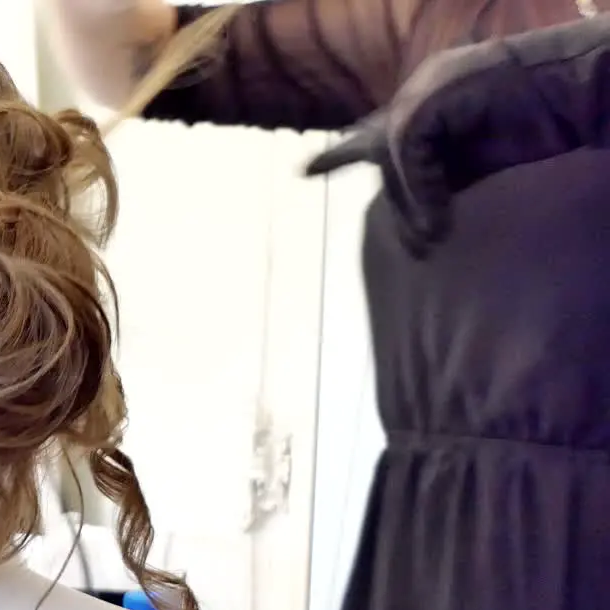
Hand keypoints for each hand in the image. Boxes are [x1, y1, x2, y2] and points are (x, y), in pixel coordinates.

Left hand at [305, 15, 609, 255]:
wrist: (579, 90)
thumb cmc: (540, 122)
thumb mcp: (477, 158)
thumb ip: (439, 178)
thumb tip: (417, 222)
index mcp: (426, 99)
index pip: (374, 128)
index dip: (341, 152)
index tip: (303, 172)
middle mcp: (416, 90)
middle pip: (378, 153)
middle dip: (390, 199)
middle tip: (420, 245)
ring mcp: (423, 89)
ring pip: (390, 159)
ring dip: (410, 208)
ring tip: (434, 241)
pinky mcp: (432, 98)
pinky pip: (407, 153)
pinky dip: (421, 193)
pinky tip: (440, 221)